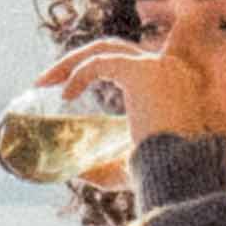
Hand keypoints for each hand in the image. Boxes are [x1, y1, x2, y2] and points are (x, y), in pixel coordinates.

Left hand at [54, 22, 220, 167]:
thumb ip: (108, 165)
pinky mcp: (142, 70)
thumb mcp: (132, 166)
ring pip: (103, 49)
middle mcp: (168, 68)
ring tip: (43, 82)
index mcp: (171, 84)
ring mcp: (157, 66)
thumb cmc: (163, 176)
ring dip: (70, 62)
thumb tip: (78, 172)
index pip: (129, 62)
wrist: (183, 175)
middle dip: (75, 61)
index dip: (95, 69)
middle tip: (44, 82)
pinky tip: (65, 95)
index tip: (66, 92)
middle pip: (112, 49)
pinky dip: (78, 75)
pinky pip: (99, 63)